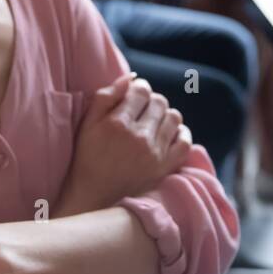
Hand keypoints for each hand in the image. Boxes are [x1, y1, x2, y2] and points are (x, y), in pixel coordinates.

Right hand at [55, 74, 193, 217]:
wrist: (93, 196)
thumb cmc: (87, 157)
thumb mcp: (87, 124)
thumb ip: (106, 96)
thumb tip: (131, 77)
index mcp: (118, 123)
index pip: (142, 91)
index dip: (139, 89)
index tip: (134, 96)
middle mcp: (139, 137)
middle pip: (160, 102)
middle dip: (152, 101)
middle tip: (143, 110)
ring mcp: (154, 154)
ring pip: (174, 118)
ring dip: (166, 114)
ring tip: (154, 122)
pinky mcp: (164, 168)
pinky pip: (185, 143)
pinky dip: (182, 133)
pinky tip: (170, 134)